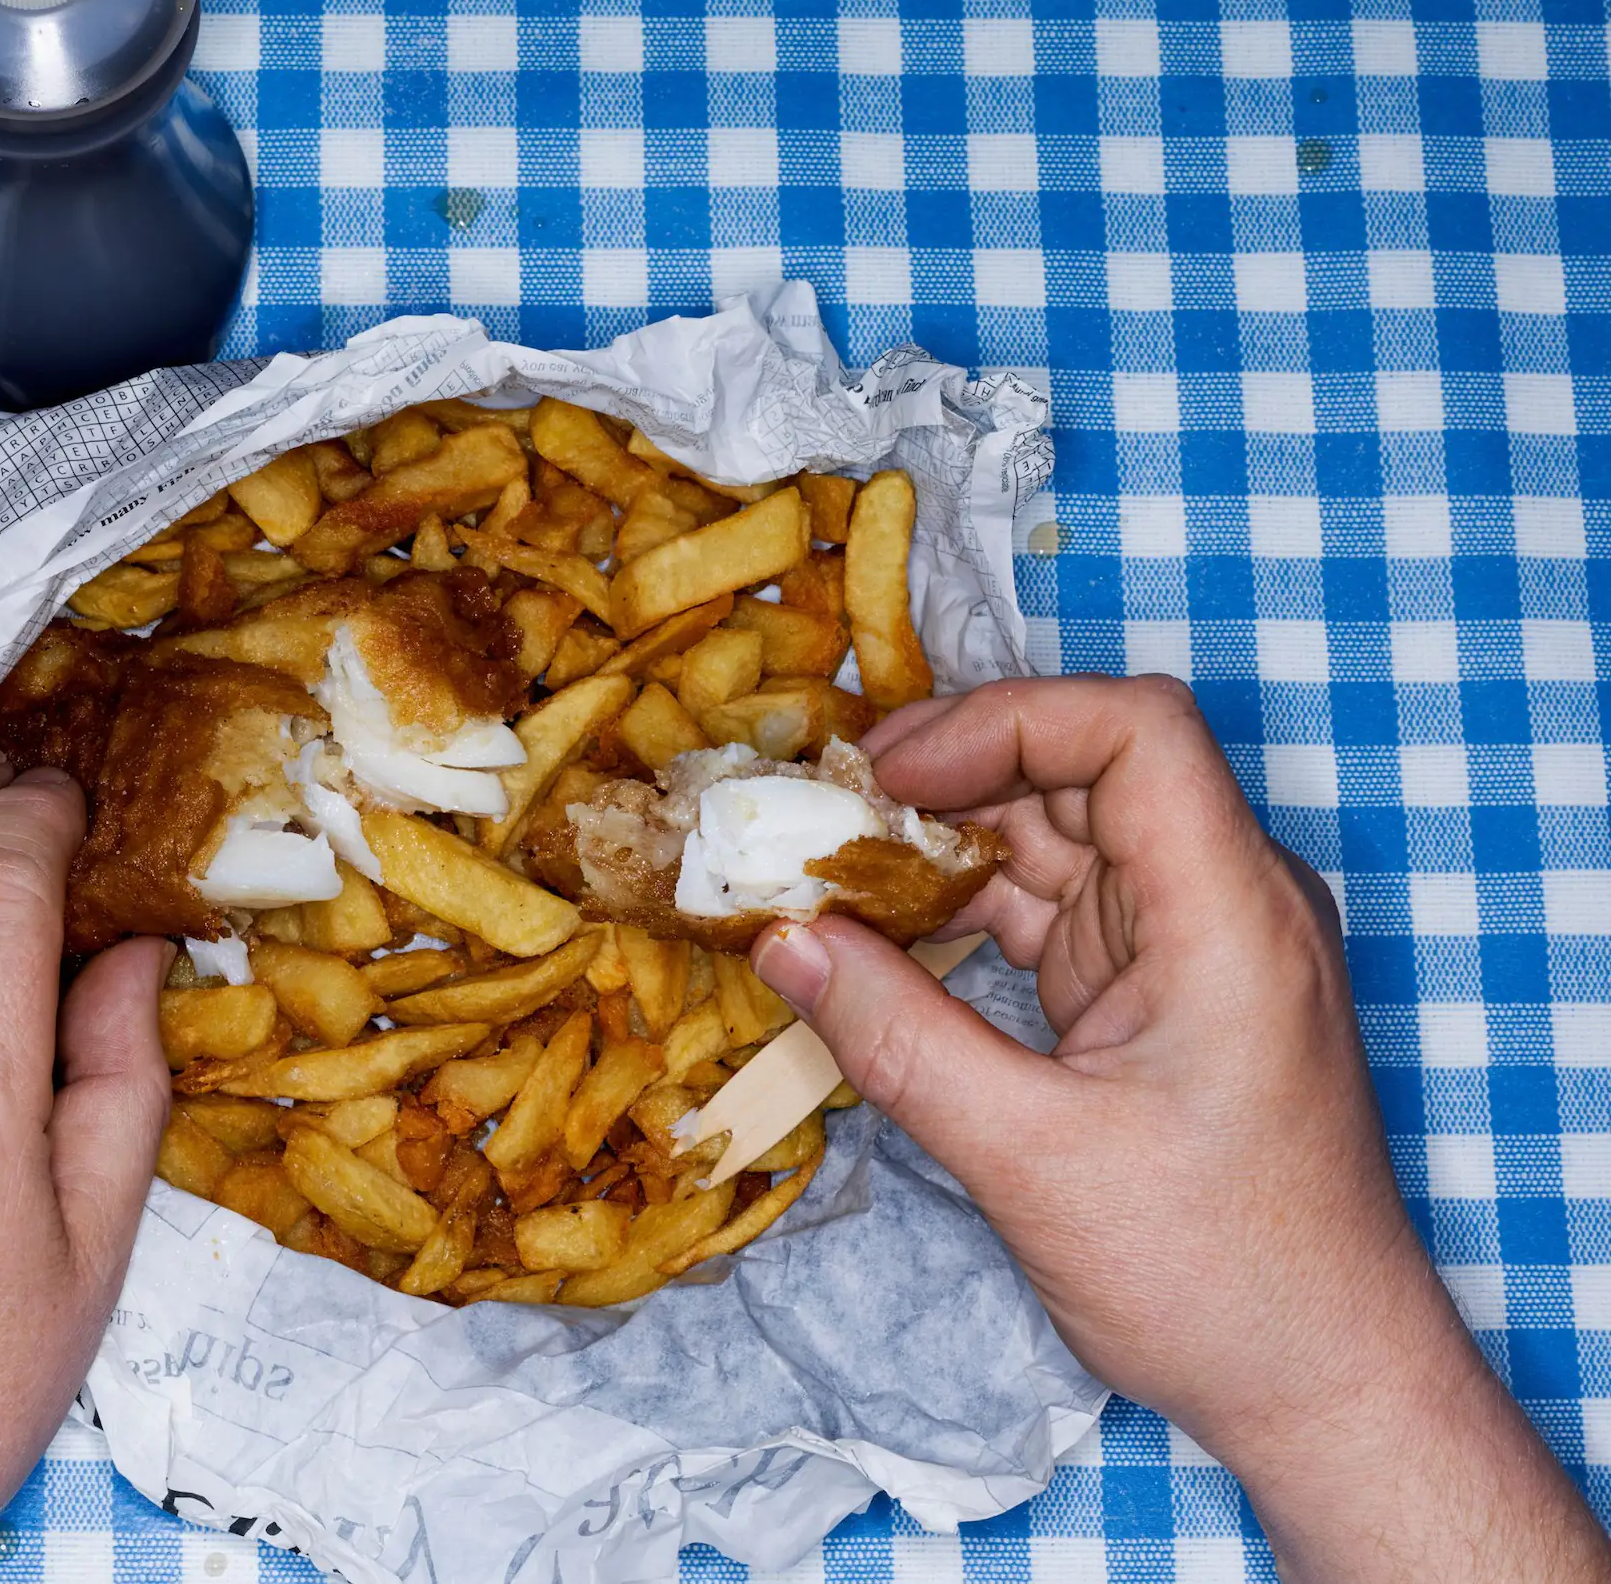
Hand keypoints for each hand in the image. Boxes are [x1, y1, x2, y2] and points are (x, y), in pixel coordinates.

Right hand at [755, 676, 1607, 1583]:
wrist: (1324, 1385)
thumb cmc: (1217, 1279)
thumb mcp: (1032, 1160)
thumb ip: (899, 1039)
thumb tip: (781, 940)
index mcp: (1232, 916)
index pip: (1133, 732)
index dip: (1004, 719)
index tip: (889, 772)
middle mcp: (1225, 904)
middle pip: (1081, 770)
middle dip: (947, 777)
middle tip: (821, 814)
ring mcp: (1192, 946)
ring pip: (1057, 836)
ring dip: (944, 843)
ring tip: (826, 870)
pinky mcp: (1159, 993)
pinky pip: (1051, 908)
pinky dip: (966, 908)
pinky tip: (880, 933)